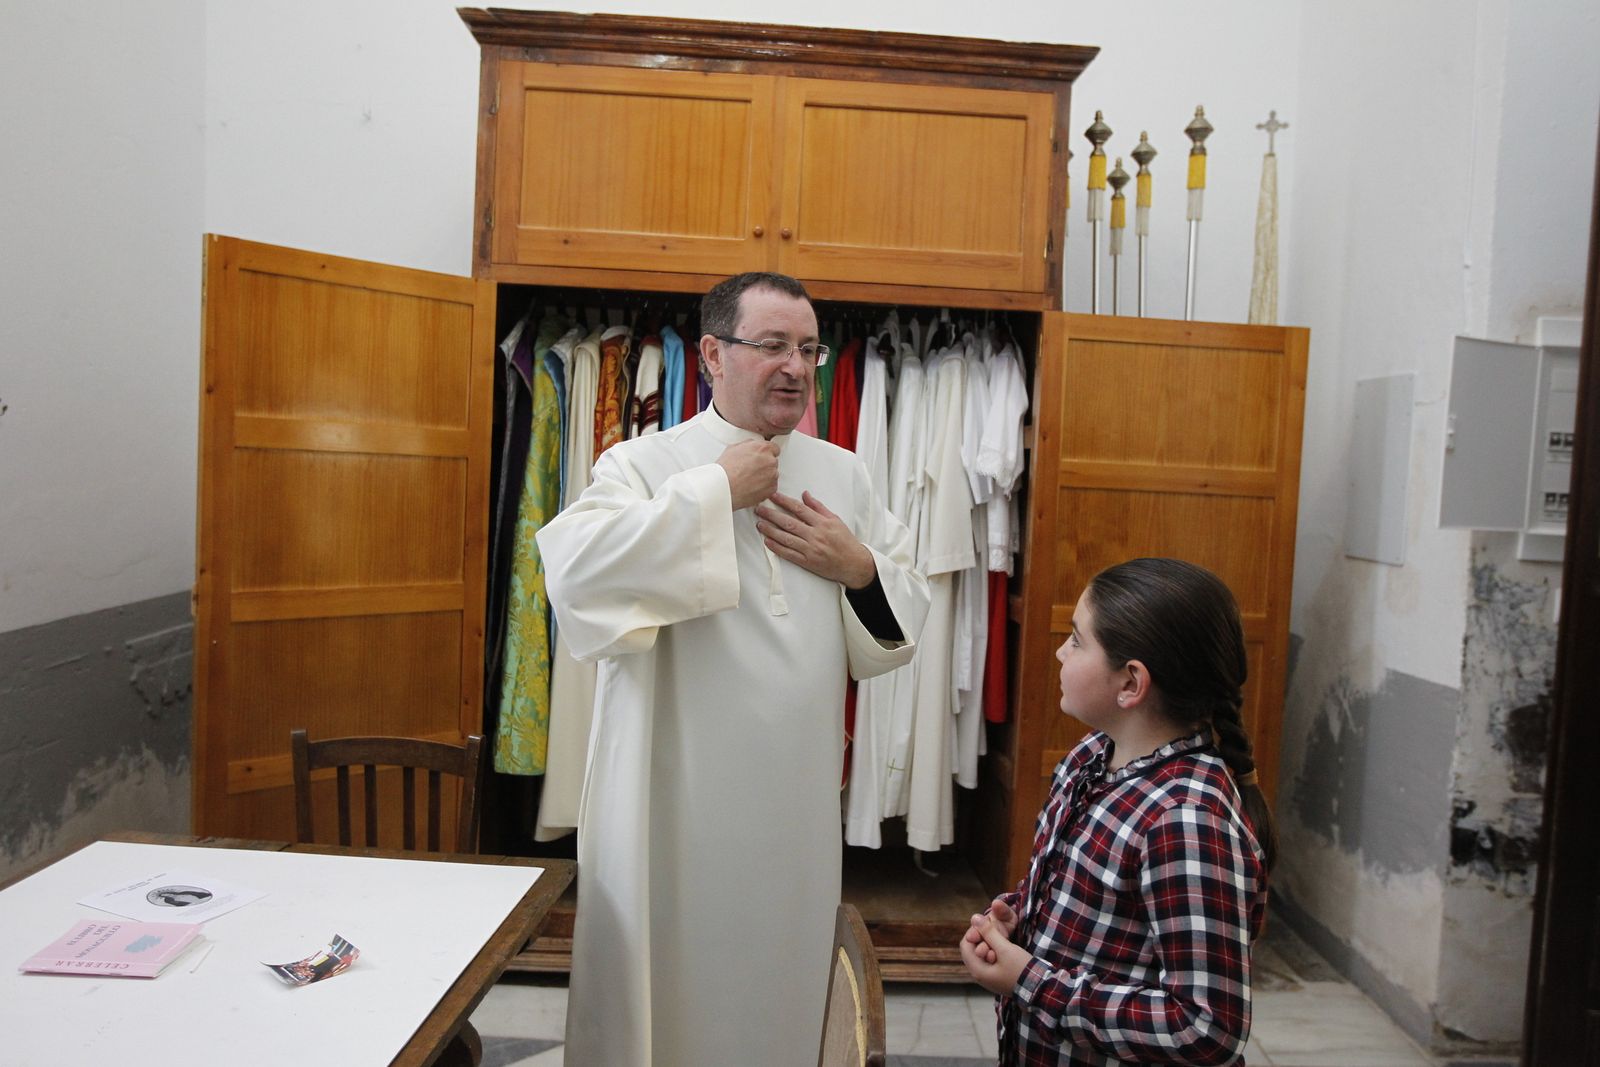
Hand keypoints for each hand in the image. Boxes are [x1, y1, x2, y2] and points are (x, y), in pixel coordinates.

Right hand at [716, 440, 779, 510]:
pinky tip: (751, 487)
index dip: (766, 453)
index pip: (774, 448)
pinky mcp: (771, 489)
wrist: (723, 487)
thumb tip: (752, 445)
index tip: (762, 457)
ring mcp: (772, 475)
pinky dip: (764, 488)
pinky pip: (771, 487)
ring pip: (772, 475)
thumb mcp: (733, 448)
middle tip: (751, 470)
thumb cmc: (726, 469)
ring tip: (749, 480)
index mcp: (763, 448)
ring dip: (764, 477)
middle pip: (772, 462)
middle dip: (764, 466)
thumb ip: (748, 445)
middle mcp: (770, 461)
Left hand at [755, 491, 876, 588]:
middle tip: (759, 509)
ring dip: (771, 530)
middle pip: (789, 522)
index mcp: (823, 523)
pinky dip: (777, 547)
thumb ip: (818, 507)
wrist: (854, 564)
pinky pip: (789, 554)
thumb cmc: (845, 541)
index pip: (799, 509)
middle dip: (772, 515)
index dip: (784, 501)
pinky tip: (767, 541)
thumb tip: (805, 494)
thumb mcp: (835, 520)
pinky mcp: (808, 562)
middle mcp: (816, 535)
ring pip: (787, 538)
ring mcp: (811, 549)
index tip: (773, 496)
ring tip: (759, 524)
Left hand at [959, 912, 1029, 995]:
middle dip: (982, 937)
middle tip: (995, 930)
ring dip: (989, 943)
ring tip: (1002, 939)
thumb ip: (989, 932)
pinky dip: (994, 950)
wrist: (1039, 988)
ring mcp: (987, 977)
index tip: (987, 924)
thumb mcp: (1005, 949)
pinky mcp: (996, 976)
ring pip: (981, 953)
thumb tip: (974, 917)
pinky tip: (1004, 947)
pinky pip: (989, 959)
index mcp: (977, 970)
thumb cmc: (1021, 969)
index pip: (965, 944)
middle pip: (972, 949)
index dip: (974, 931)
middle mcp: (979, 975)